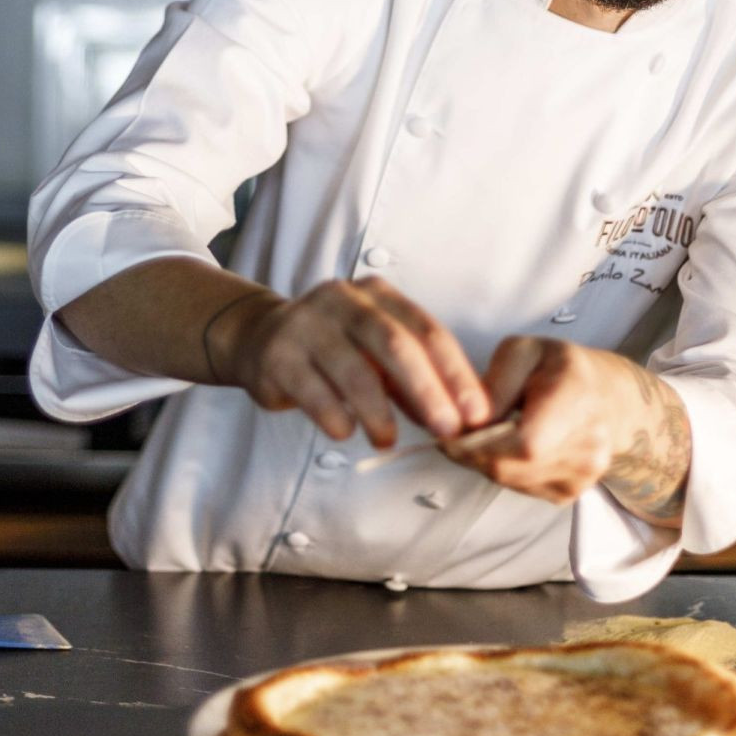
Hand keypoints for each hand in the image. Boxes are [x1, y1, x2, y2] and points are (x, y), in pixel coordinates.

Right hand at [206, 276, 491, 449]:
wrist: (259, 338)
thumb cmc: (335, 349)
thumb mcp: (377, 353)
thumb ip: (415, 379)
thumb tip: (458, 420)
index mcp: (377, 294)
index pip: (427, 330)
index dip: (456, 373)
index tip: (476, 412)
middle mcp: (343, 299)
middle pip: (395, 345)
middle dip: (427, 391)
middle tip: (447, 429)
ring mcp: (307, 324)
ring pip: (354, 371)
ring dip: (378, 413)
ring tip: (388, 441)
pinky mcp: (277, 354)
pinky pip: (313, 391)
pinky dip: (335, 416)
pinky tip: (345, 433)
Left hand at [443, 337, 622, 504]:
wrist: (608, 396)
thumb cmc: (560, 367)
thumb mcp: (523, 352)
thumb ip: (495, 384)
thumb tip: (470, 422)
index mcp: (575, 400)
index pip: (524, 445)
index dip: (479, 445)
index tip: (448, 435)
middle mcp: (587, 445)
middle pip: (511, 467)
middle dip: (472, 453)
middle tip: (453, 434)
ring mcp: (583, 474)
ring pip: (511, 480)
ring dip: (485, 462)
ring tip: (481, 434)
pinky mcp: (572, 491)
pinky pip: (522, 487)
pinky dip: (505, 470)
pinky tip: (507, 446)